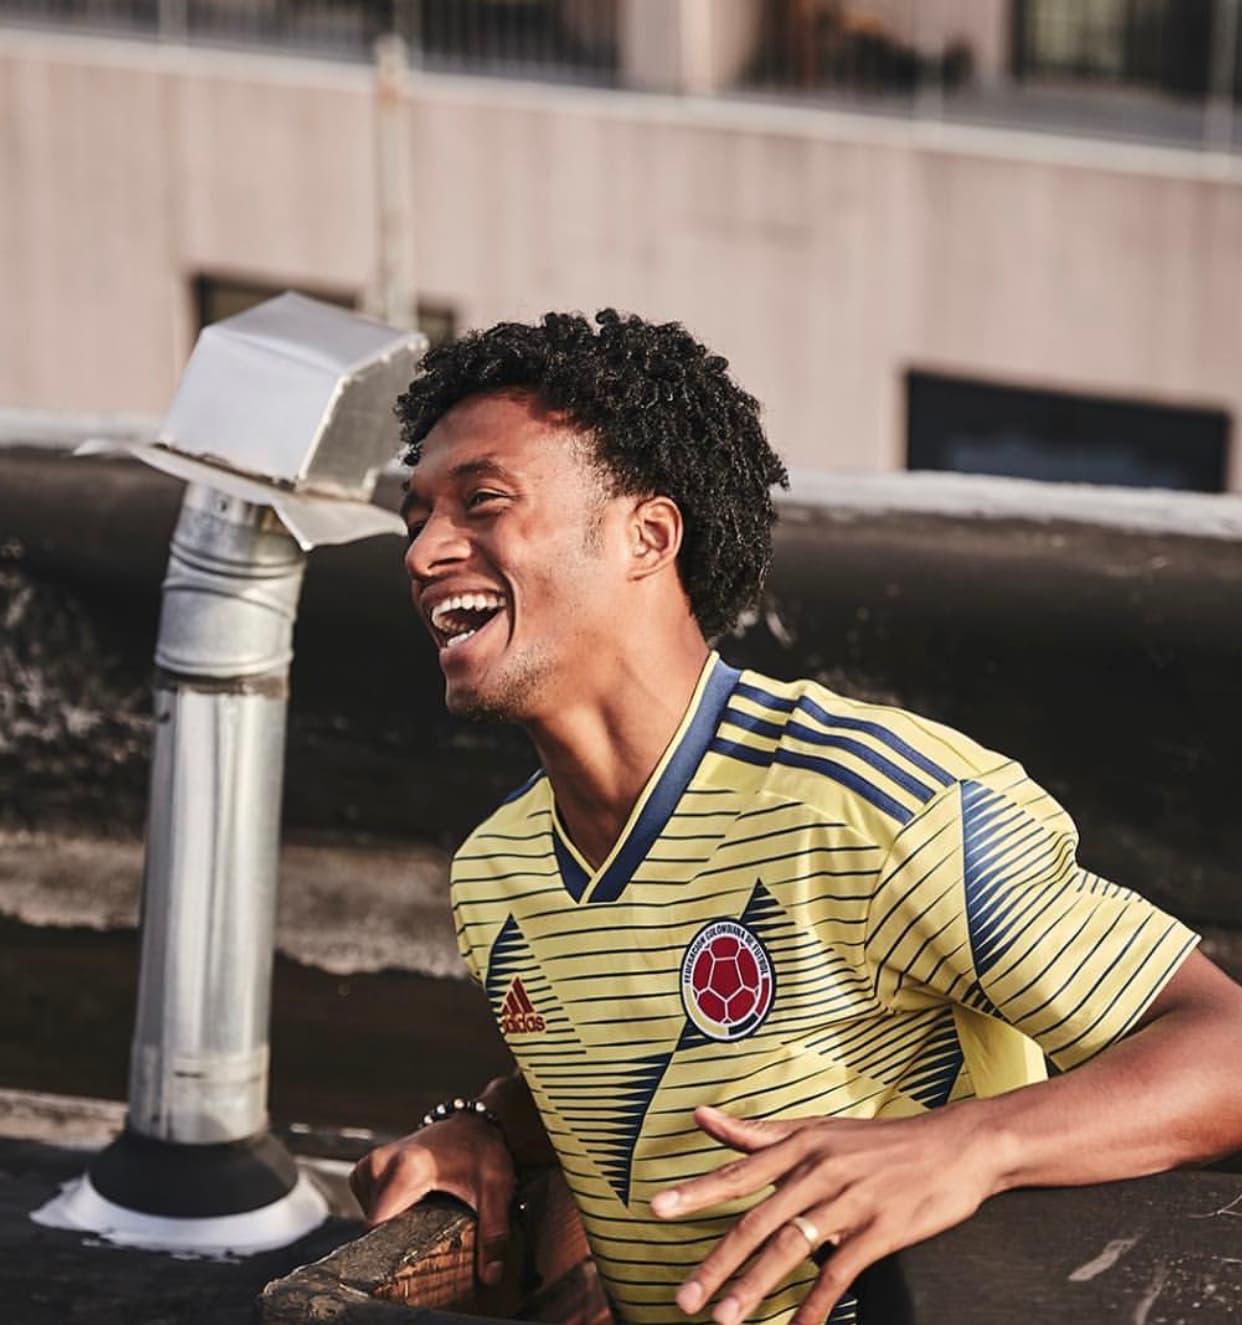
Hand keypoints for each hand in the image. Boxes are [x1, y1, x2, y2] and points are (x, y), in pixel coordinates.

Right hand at [350, 1112, 515, 1286]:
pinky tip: (409, 1204)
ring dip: (391, 1222)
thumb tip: (492, 1275)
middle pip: (374, 1223)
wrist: (475, 1123)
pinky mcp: (368, 1165)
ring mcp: (372, 1162)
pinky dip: (384, 1209)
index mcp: (408, 1168)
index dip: (392, 1249)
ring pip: (369, 1214)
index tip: (411, 1261)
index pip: (378, 1226)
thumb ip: (493, 1233)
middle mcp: (383, 1162)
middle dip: (396, 1237)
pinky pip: (366, 1201)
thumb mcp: (494, 1191)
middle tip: (426, 1232)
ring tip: (421, 1215)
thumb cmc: (483, 1152)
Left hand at [650, 1104, 999, 1324]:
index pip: (738, 1172)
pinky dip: (814, 1306)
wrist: (954, 1146)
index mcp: (799, 1143)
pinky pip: (839, 1274)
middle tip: (683, 1298)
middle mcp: (819, 1168)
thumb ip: (756, 1134)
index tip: (656, 1211)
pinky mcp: (880, 1228)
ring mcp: (850, 1199)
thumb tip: (700, 1117)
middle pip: (757, 1221)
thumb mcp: (815, 1130)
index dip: (696, 1193)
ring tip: (724, 1319)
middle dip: (716, 1263)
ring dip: (755, 1289)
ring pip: (791, 1249)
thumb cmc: (877, 1142)